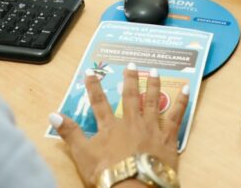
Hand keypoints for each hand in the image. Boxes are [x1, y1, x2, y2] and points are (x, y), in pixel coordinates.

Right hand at [51, 65, 187, 186]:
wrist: (134, 187)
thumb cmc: (108, 173)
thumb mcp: (83, 154)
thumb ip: (70, 133)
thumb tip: (52, 114)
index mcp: (110, 127)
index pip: (99, 103)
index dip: (94, 87)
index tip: (91, 72)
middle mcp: (132, 122)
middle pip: (130, 96)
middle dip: (130, 80)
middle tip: (132, 65)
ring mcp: (151, 128)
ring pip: (153, 101)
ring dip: (154, 84)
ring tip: (155, 70)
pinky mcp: (168, 138)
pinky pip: (177, 116)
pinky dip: (182, 102)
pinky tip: (187, 89)